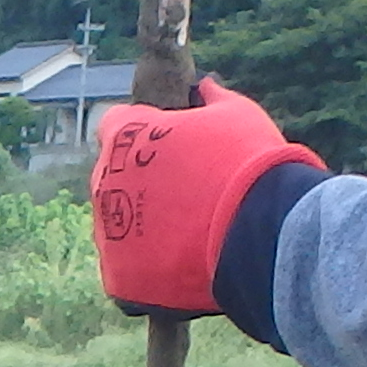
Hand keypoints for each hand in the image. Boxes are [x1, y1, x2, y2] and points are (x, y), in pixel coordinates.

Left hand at [90, 82, 325, 318]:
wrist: (262, 228)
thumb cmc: (248, 161)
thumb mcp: (234, 113)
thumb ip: (210, 99)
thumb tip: (204, 87)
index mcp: (124, 135)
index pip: (116, 124)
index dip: (142, 132)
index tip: (168, 146)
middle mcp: (104, 183)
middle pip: (114, 181)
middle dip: (143, 185)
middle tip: (185, 196)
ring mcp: (109, 235)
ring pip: (118, 232)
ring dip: (144, 231)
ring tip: (189, 236)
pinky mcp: (121, 280)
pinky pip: (127, 276)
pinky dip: (149, 274)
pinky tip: (180, 268)